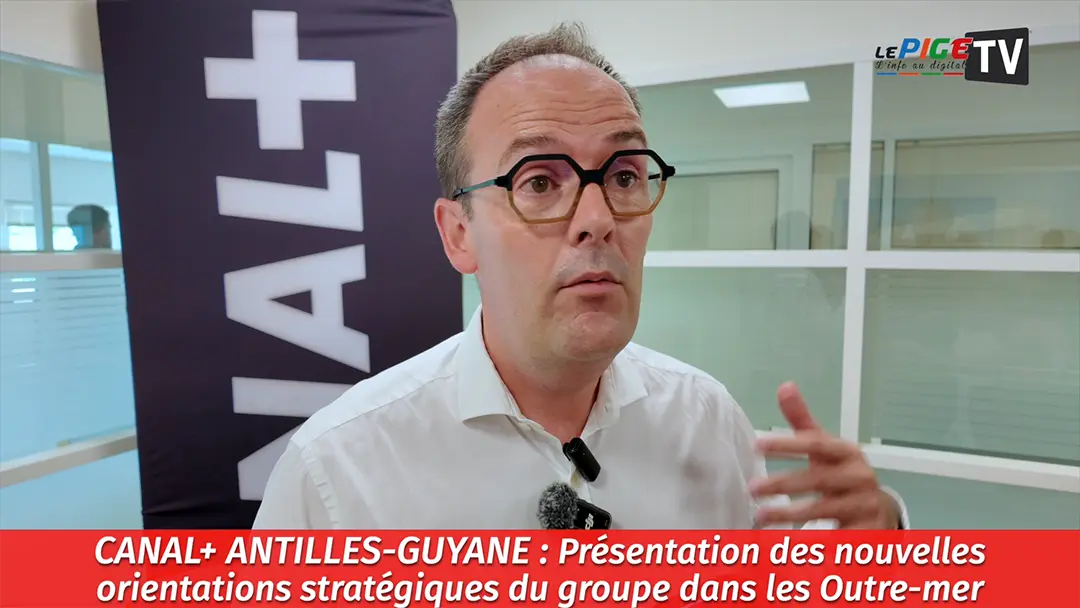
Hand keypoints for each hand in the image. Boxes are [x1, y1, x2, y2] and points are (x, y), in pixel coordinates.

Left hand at [749, 382, 899, 528]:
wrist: (876, 512)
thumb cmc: (840, 473)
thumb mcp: (823, 447)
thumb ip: (801, 420)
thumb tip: (785, 386)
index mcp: (847, 452)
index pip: (816, 444)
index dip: (787, 443)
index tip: (757, 445)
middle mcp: (860, 477)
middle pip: (817, 479)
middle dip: (782, 483)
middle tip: (752, 487)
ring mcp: (864, 505)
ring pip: (822, 508)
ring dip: (788, 512)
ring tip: (760, 514)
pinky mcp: (864, 531)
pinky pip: (833, 534)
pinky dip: (810, 538)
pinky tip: (786, 541)